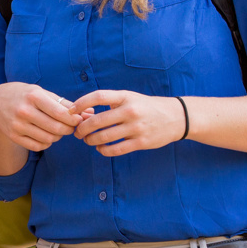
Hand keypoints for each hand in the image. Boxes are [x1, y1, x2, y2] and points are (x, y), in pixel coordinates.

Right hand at [0, 82, 82, 151]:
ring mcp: (17, 125)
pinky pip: (38, 146)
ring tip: (57, 129)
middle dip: (68, 129)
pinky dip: (46, 143)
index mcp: (33, 96)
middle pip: (56, 128)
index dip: (74, 119)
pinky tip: (46, 135)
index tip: (78, 119)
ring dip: (58, 136)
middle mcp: (24, 111)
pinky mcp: (14, 136)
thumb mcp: (42, 93)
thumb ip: (65, 103)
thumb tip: (90, 113)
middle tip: (70, 127)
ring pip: (48, 139)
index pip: (60, 113)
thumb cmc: (26, 95)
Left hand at [70, 90, 187, 155]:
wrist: (176, 117)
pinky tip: (100, 148)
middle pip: (97, 121)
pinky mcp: (141, 142)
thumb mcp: (130, 98)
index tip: (70, 111)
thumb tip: (84, 114)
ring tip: (88, 140)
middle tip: (77, 132)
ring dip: (91, 140)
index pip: (98, 96)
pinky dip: (104, 150)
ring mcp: (136, 127)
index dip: (81, 103)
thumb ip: (110, 104)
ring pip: (104, 137)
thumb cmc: (146, 107)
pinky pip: (116, 149)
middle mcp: (130, 111)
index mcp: (125, 97)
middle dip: (82, 128)